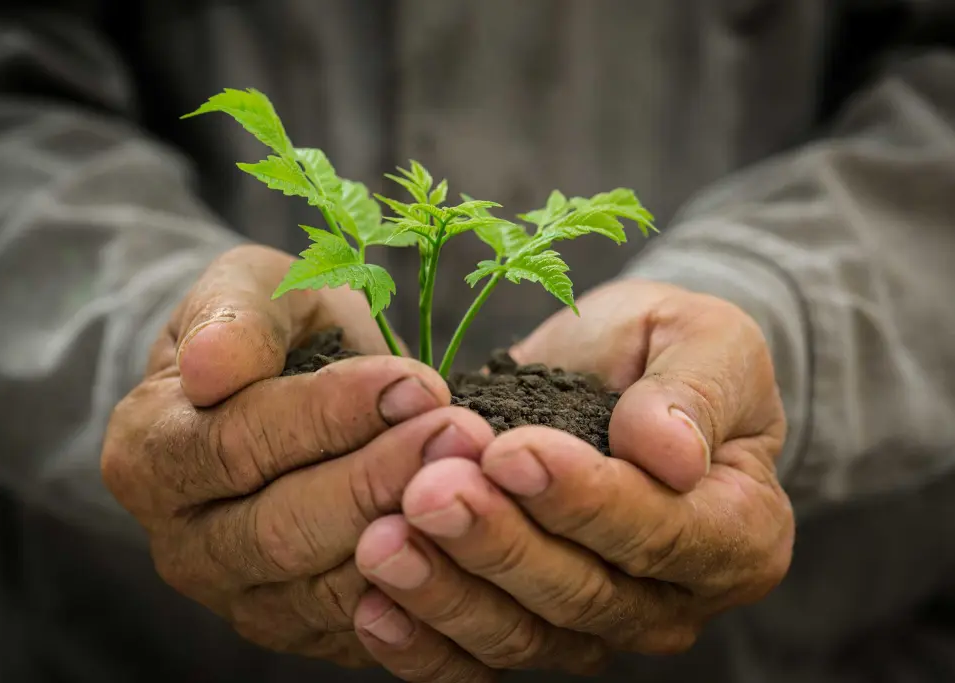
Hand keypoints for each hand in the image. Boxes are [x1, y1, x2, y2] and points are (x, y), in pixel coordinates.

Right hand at [101, 245, 495, 666]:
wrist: (297, 391)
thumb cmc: (276, 332)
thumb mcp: (250, 289)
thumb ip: (233, 316)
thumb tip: (209, 368)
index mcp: (150, 453)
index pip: (235, 444)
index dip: (330, 415)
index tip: (416, 383)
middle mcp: (184, 544)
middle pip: (281, 531)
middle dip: (381, 479)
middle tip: (462, 433)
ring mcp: (241, 600)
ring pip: (327, 592)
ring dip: (413, 537)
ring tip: (479, 478)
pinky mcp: (303, 631)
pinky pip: (364, 630)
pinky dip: (423, 594)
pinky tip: (472, 543)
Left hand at [352, 279, 794, 679]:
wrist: (623, 369)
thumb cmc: (673, 349)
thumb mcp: (707, 339)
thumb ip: (695, 392)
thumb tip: (670, 453)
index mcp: (738, 529)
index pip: (663, 532)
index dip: (583, 499)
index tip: (510, 451)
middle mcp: (674, 596)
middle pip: (584, 594)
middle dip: (498, 543)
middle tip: (428, 492)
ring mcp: (602, 623)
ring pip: (525, 635)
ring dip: (449, 592)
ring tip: (383, 542)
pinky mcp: (535, 628)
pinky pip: (481, 657)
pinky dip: (426, 643)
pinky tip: (374, 607)